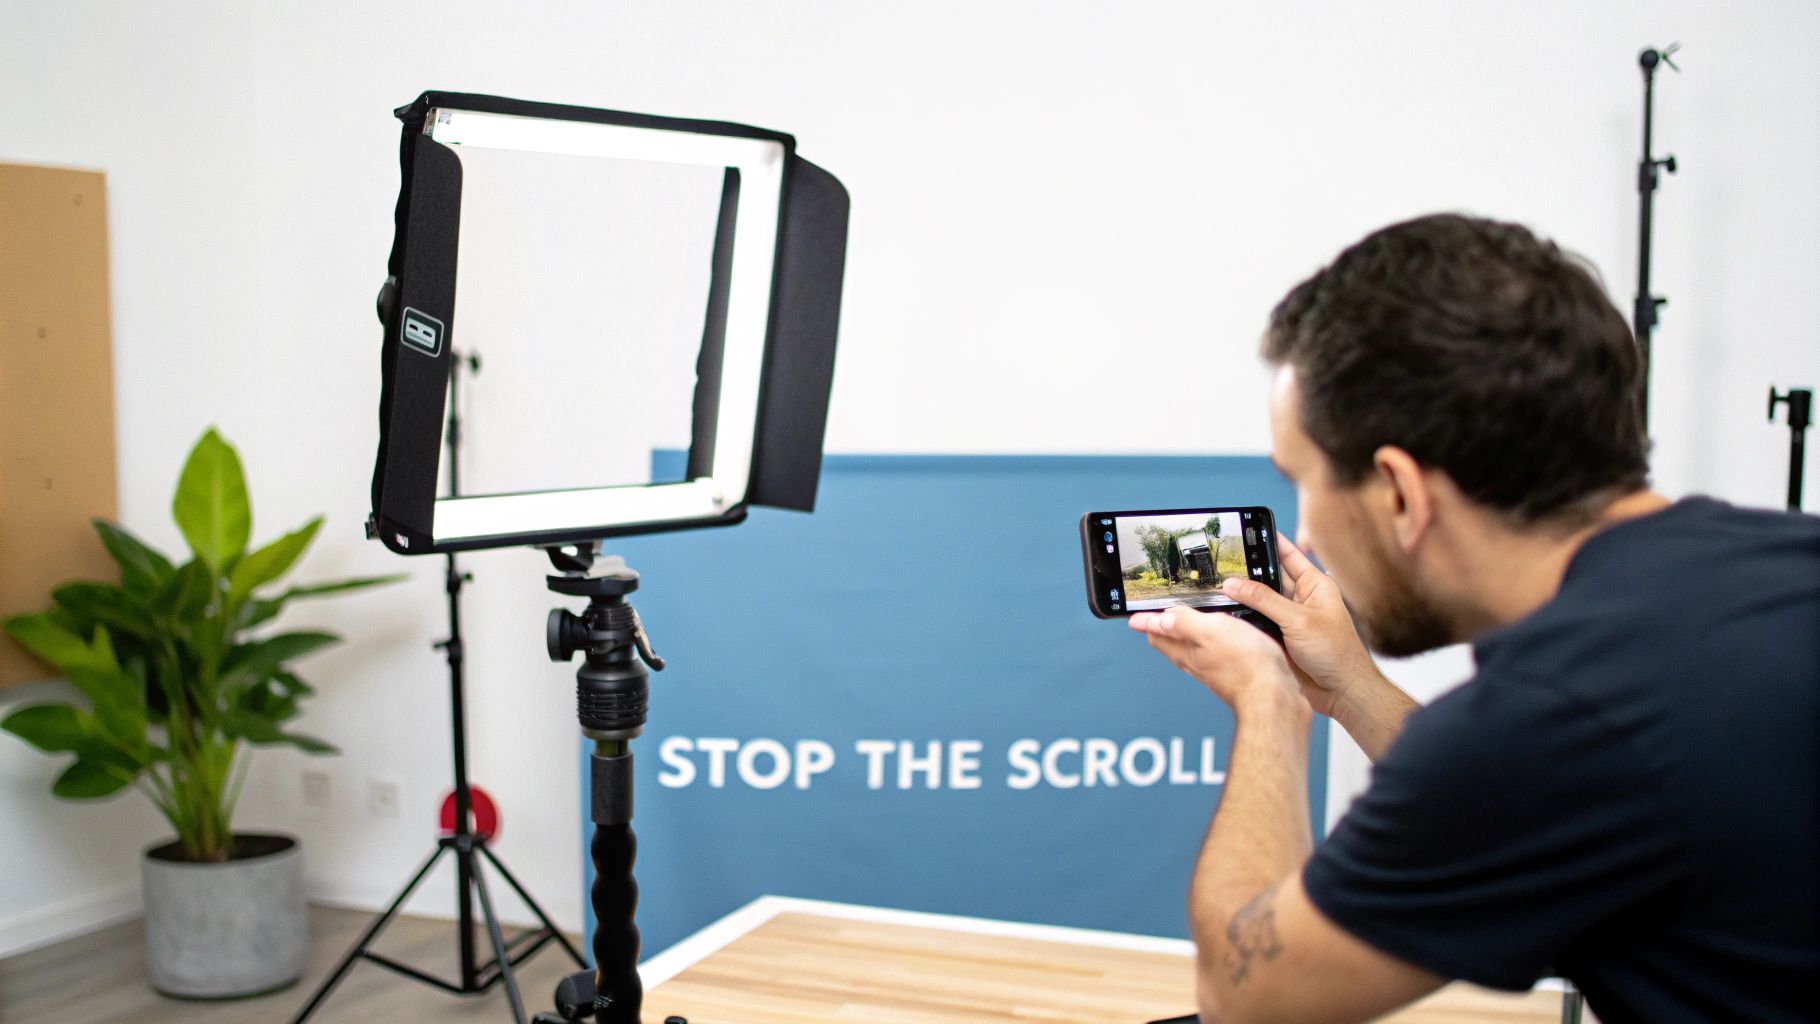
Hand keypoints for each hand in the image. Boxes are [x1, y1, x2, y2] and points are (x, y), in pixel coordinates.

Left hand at [1128, 603, 1301, 713]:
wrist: (1274, 699)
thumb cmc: (1246, 667)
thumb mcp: (1211, 632)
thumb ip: (1184, 623)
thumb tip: (1160, 617)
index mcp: (1186, 652)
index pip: (1157, 634)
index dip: (1146, 621)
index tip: (1135, 617)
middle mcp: (1197, 664)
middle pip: (1171, 644)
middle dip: (1162, 629)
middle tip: (1153, 620)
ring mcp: (1215, 670)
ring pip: (1193, 651)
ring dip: (1186, 637)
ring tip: (1181, 627)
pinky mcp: (1235, 674)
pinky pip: (1215, 655)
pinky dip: (1211, 644)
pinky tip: (1219, 640)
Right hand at [1215, 536, 1381, 719]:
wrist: (1342, 692)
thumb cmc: (1336, 654)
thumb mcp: (1298, 620)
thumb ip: (1264, 600)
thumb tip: (1234, 584)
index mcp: (1315, 584)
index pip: (1287, 554)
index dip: (1267, 541)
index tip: (1245, 530)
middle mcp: (1300, 598)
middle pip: (1267, 576)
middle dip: (1246, 570)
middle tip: (1220, 563)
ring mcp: (1288, 618)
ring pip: (1259, 600)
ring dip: (1242, 596)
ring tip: (1216, 586)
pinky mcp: (1279, 637)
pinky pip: (1256, 621)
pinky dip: (1242, 618)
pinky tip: (1225, 613)